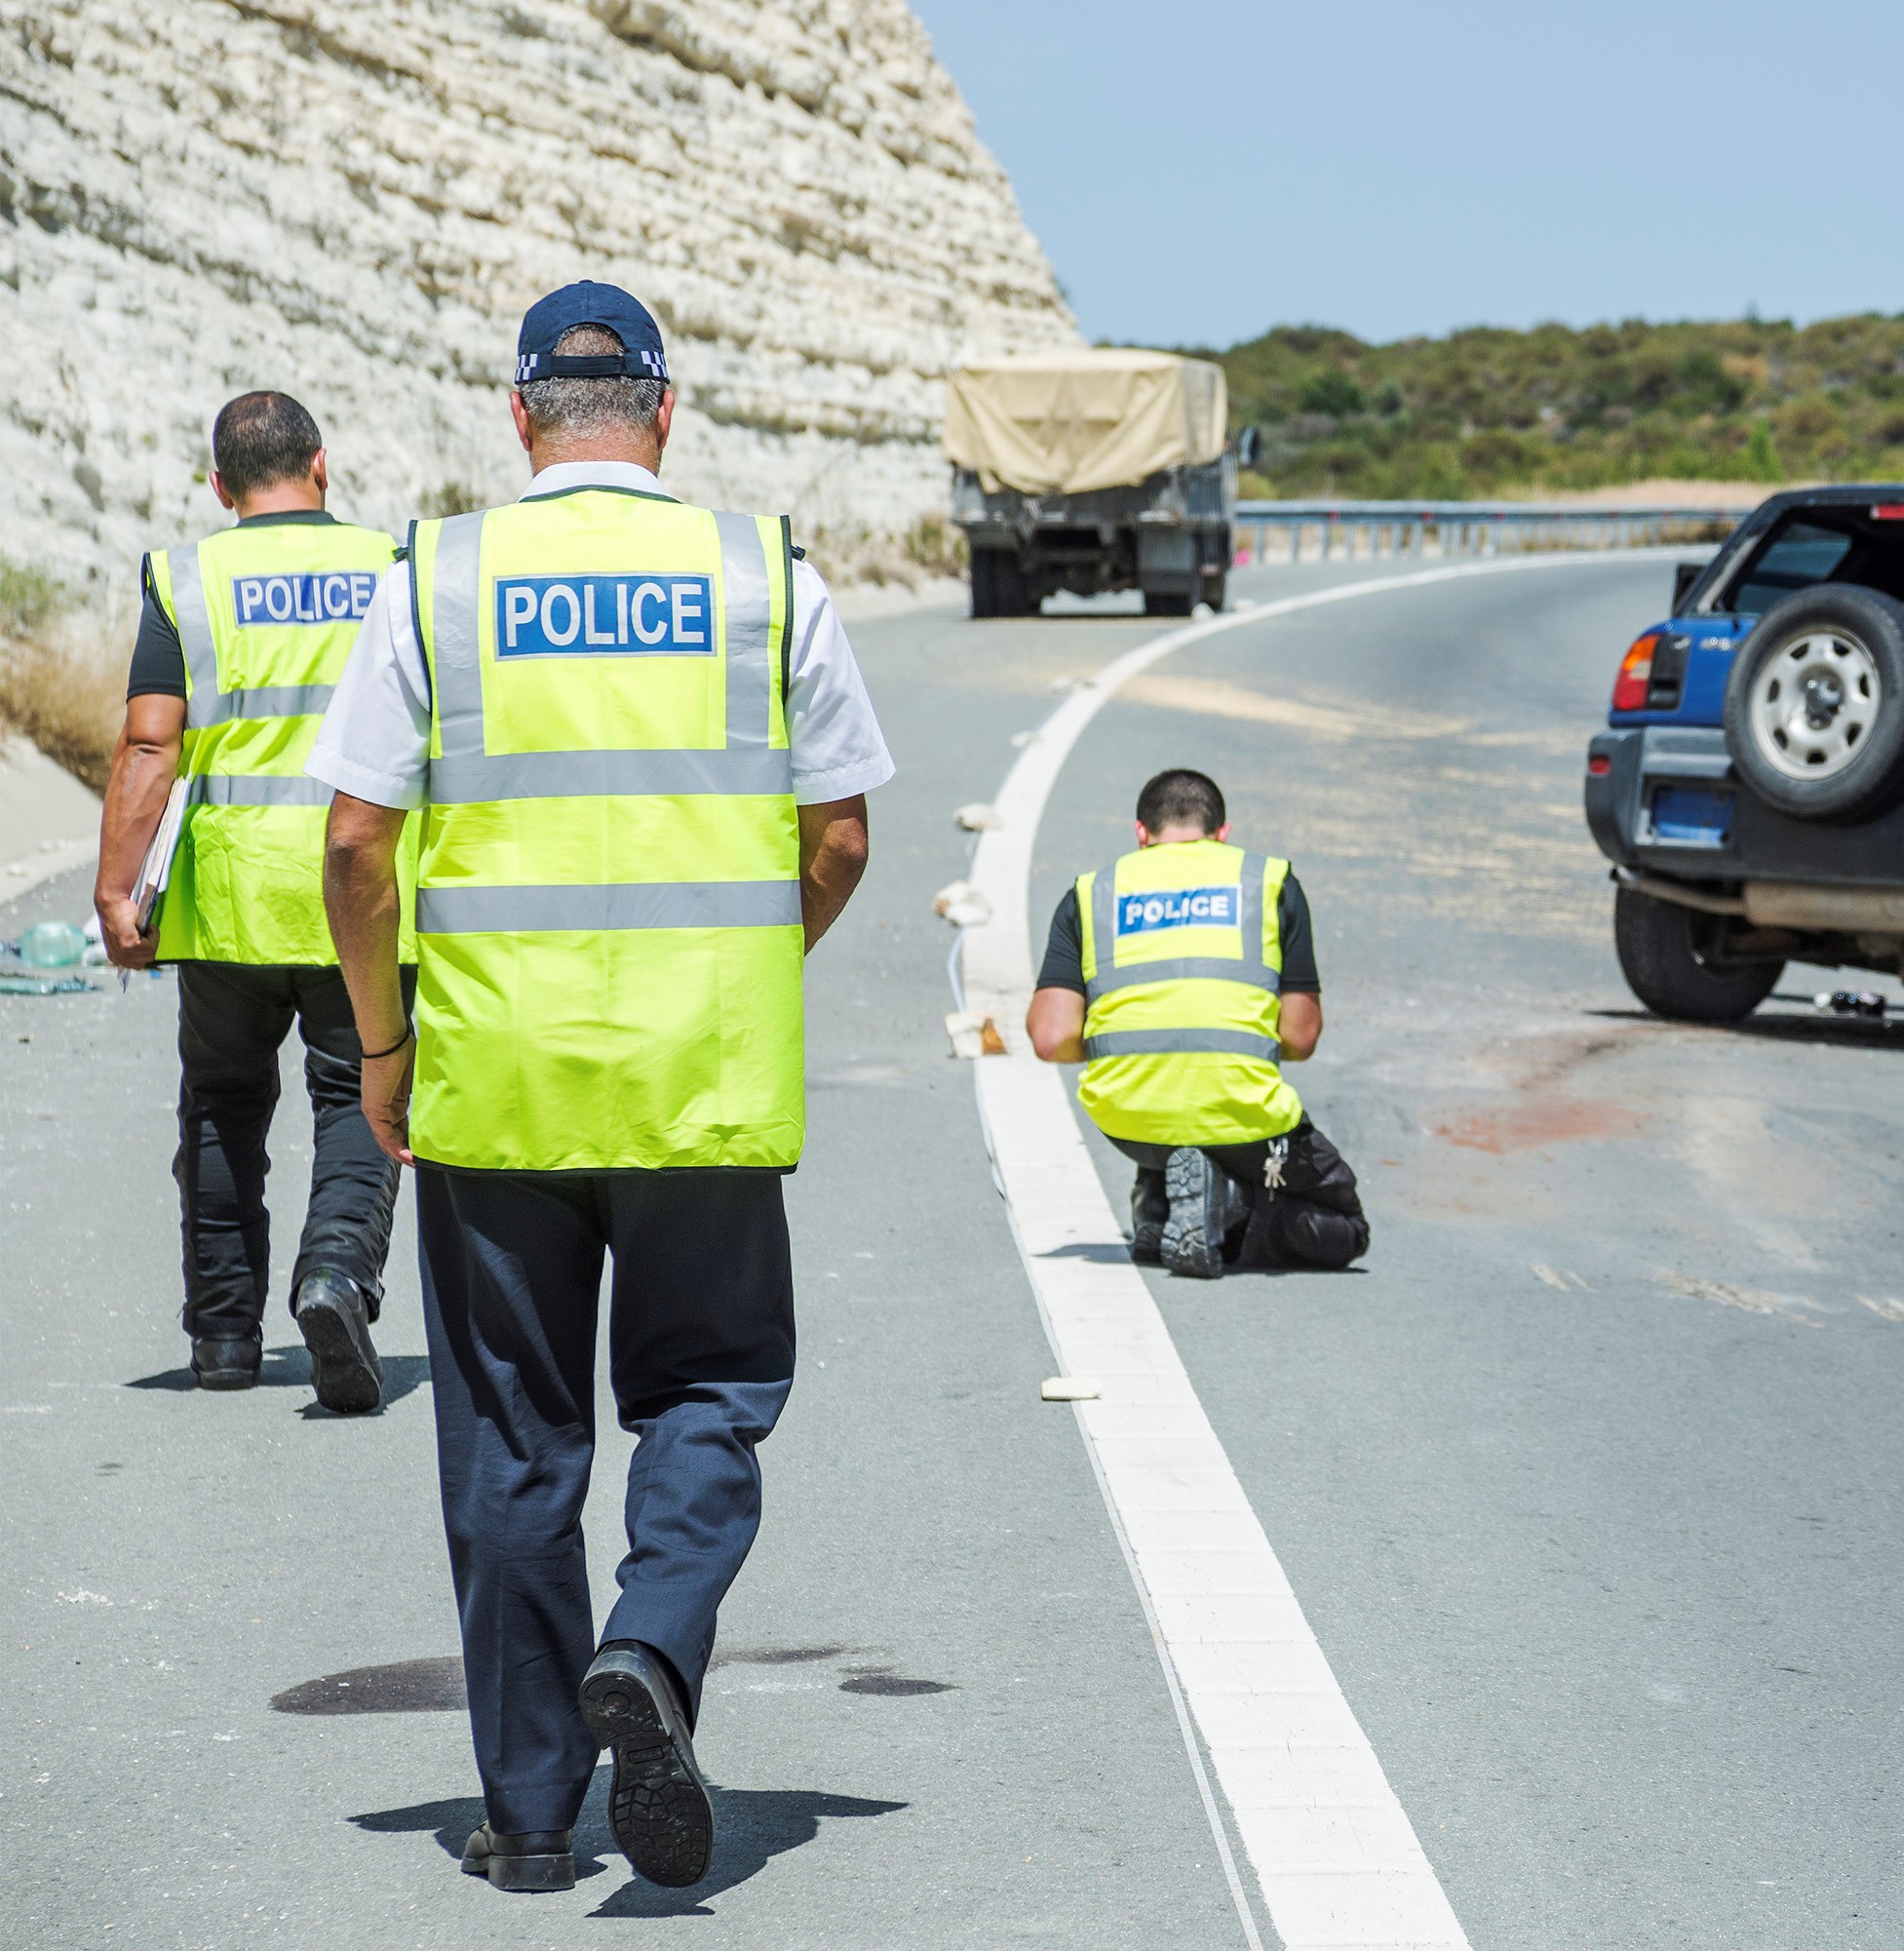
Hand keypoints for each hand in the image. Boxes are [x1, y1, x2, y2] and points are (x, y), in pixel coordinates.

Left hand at [97, 894, 156, 969]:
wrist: (113, 903)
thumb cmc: (120, 914)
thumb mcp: (126, 935)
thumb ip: (133, 947)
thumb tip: (145, 953)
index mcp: (115, 957)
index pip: (139, 965)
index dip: (145, 951)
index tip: (143, 939)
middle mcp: (118, 958)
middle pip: (148, 959)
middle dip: (149, 944)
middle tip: (142, 930)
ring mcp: (123, 953)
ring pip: (151, 952)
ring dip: (151, 938)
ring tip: (141, 927)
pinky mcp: (129, 945)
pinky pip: (151, 945)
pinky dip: (151, 933)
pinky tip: (142, 925)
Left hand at [361, 1037, 416, 1165]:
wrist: (389, 1042)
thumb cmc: (405, 1051)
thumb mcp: (419, 1078)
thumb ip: (426, 1092)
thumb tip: (444, 1097)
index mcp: (392, 1100)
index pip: (401, 1126)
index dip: (412, 1140)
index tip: (426, 1149)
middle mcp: (382, 1107)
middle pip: (393, 1136)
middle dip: (407, 1150)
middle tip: (423, 1160)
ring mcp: (376, 1110)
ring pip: (387, 1140)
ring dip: (401, 1153)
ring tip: (416, 1162)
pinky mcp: (375, 1110)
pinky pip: (384, 1135)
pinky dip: (395, 1148)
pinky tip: (407, 1156)